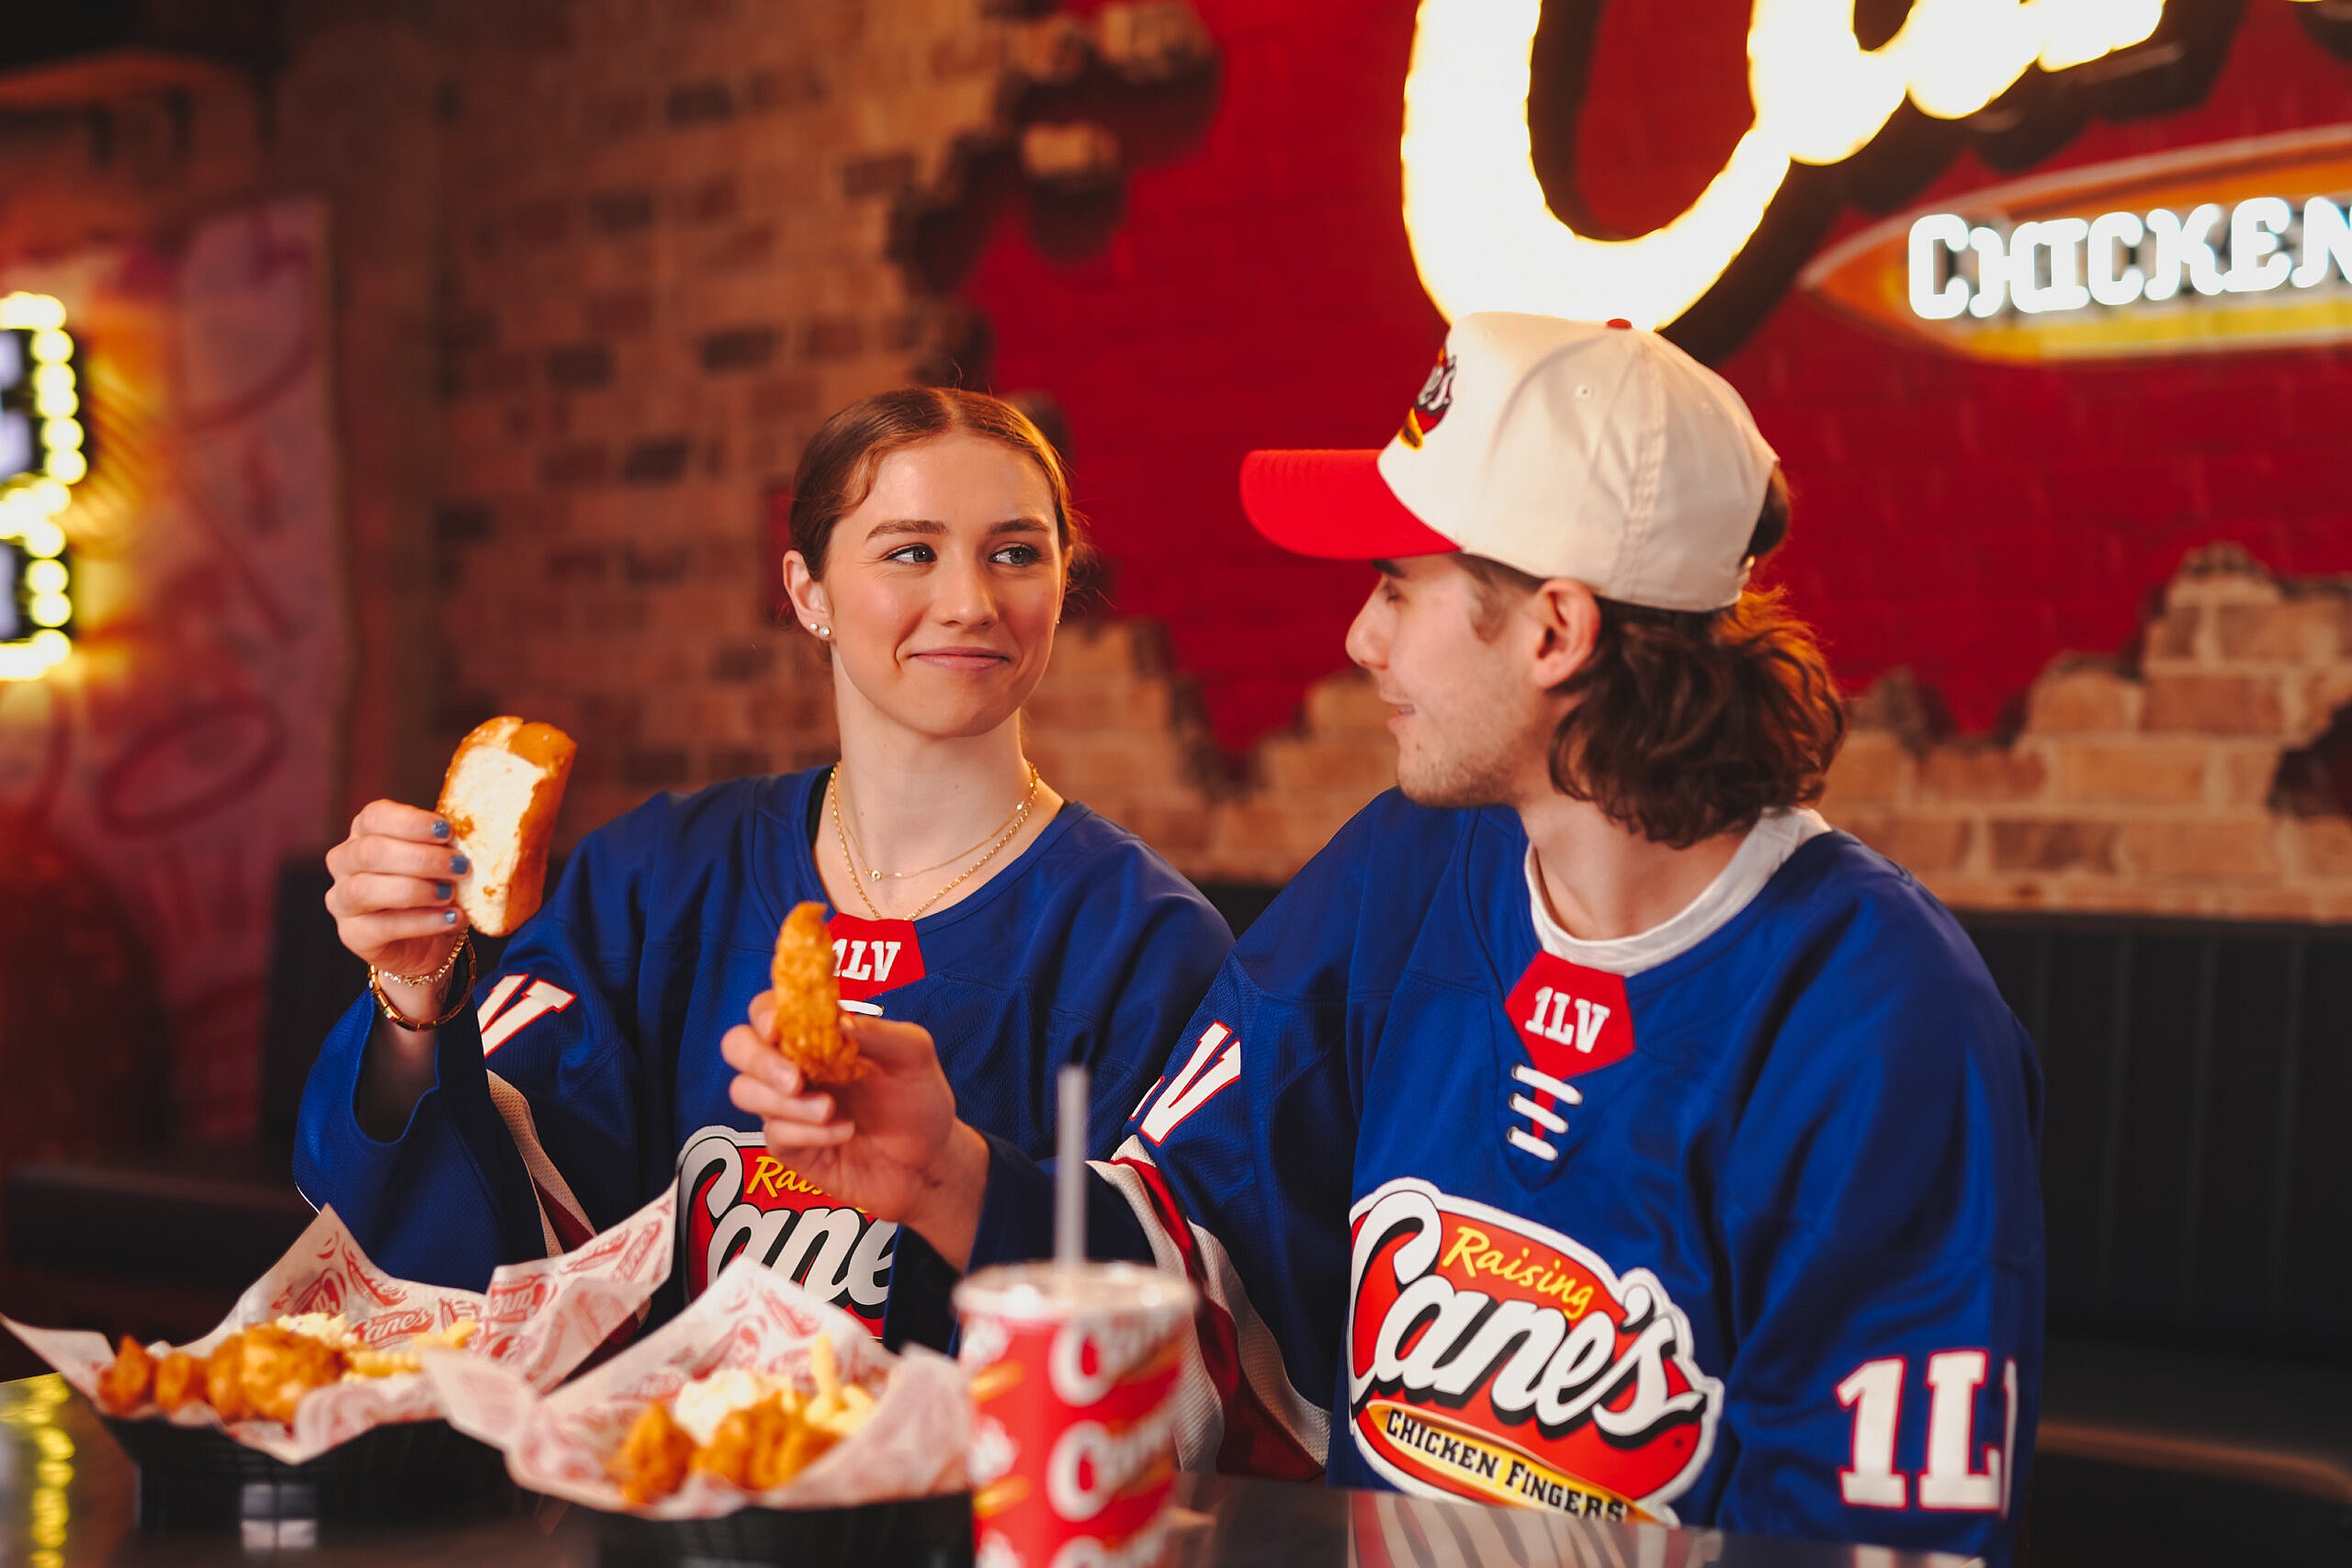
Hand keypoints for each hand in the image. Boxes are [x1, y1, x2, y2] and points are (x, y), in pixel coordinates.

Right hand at [324, 800, 469, 986]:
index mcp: (365, 832)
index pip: (375, 816)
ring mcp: (342, 900)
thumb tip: (476, 835)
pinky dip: (422, 921)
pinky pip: (382, 926)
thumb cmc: (436, 887)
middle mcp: (345, 862)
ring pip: (366, 889)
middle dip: (421, 858)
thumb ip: (448, 845)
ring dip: (416, 889)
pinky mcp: (353, 934)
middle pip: (370, 852)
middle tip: (460, 866)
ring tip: (451, 894)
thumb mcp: (443, 860)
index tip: (448, 831)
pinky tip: (451, 918)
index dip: (411, 822)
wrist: (429, 940)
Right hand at [722, 1003, 990, 1268]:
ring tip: (830, 1110)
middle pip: (738, 1045)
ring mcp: (787, 1106)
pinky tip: (845, 1132)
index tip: (779, 1026)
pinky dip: (810, 1133)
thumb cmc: (918, 1101)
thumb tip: (838, 1019)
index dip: (765, 1012)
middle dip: (757, 1059)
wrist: (928, 1163)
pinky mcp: (790, 1146)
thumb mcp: (913, 1056)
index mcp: (817, 1033)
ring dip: (785, 1103)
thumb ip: (879, 1033)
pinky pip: (775, 1133)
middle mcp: (794, 1063)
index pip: (770, 1009)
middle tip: (795, 1079)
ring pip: (744, 1091)